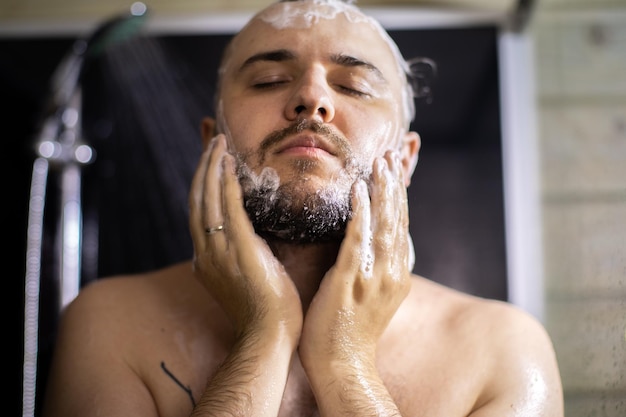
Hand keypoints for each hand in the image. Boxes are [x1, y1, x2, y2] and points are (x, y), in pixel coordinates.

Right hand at [188, 134, 302, 337]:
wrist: (269, 335)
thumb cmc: (267, 308)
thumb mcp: (245, 275)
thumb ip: (240, 252)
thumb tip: (248, 235)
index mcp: (205, 259)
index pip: (199, 212)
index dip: (202, 184)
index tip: (211, 162)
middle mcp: (204, 252)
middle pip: (196, 200)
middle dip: (204, 168)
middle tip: (214, 142)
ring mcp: (217, 251)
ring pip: (207, 198)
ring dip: (212, 167)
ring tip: (220, 144)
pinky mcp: (237, 249)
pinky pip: (227, 208)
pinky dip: (226, 183)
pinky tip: (230, 163)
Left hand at [300, 150, 411, 366]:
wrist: (341, 364)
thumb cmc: (350, 330)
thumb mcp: (374, 295)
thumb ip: (377, 267)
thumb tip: (373, 244)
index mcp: (398, 275)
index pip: (401, 227)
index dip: (399, 197)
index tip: (396, 170)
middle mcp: (393, 273)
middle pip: (397, 220)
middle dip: (394, 185)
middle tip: (391, 155)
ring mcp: (374, 277)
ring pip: (383, 224)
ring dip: (382, 191)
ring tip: (379, 163)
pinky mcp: (352, 281)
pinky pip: (358, 240)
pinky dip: (360, 212)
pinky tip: (358, 190)